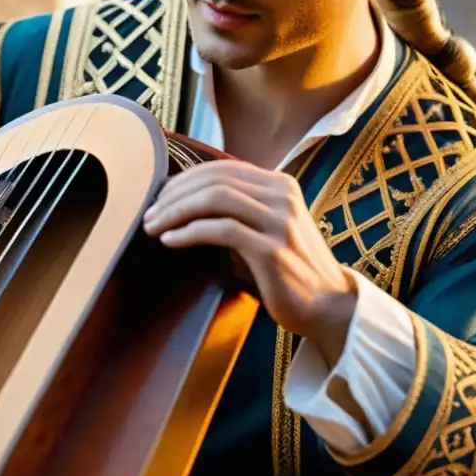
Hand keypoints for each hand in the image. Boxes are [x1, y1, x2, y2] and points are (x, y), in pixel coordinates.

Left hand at [142, 161, 357, 366]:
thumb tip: (180, 201)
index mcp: (278, 184)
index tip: (158, 199)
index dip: (183, 180)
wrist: (328, 306)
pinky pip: (222, 230)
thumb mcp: (263, 229)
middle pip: (214, 180)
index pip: (220, 169)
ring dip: (176, 211)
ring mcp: (279, 221)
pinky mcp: (273, 249)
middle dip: (173, 195)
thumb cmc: (286, 270)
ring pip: (216, 198)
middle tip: (147, 214)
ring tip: (153, 227)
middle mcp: (282, 196)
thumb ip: (234, 211)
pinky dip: (189, 232)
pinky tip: (170, 241)